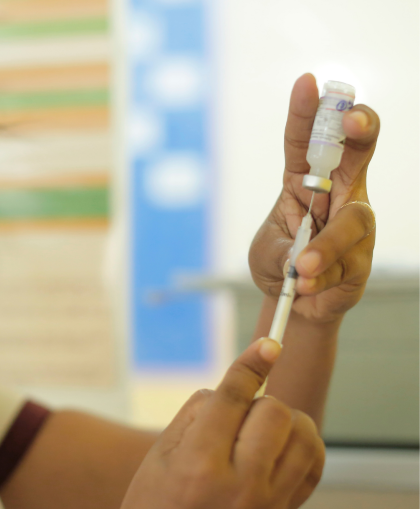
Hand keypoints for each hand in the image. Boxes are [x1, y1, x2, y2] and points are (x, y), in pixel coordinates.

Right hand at [109, 338, 324, 508]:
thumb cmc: (152, 504)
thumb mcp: (161, 451)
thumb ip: (200, 411)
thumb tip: (239, 383)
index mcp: (199, 463)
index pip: (234, 398)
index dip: (251, 364)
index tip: (269, 345)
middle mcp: (239, 485)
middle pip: (276, 413)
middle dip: (259, 402)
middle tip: (239, 416)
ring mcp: (266, 505)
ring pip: (304, 437)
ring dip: (285, 423)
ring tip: (262, 431)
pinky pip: (314, 467)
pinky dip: (302, 447)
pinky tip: (279, 447)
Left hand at [249, 73, 378, 322]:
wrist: (297, 304)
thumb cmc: (280, 264)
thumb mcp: (266, 253)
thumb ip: (280, 251)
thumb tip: (298, 259)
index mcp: (304, 180)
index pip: (305, 142)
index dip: (307, 113)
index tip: (307, 83)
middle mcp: (338, 194)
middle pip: (358, 152)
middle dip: (359, 128)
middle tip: (351, 119)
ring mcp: (355, 224)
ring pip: (353, 220)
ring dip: (325, 245)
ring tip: (298, 267)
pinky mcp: (363, 257)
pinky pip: (347, 263)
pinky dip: (321, 276)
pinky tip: (304, 286)